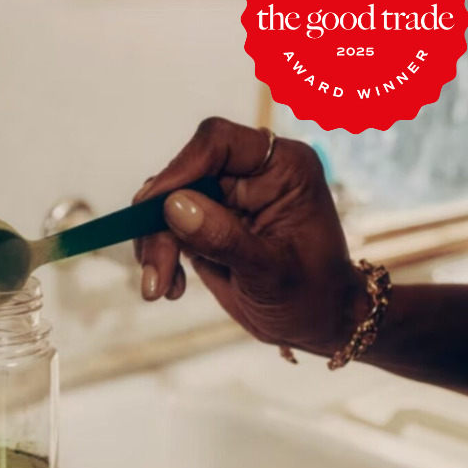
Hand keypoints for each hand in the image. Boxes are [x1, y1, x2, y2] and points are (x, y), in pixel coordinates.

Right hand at [134, 117, 365, 356]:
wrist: (314, 324)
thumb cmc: (310, 296)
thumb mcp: (270, 272)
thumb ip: (223, 237)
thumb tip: (173, 206)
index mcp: (282, 168)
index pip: (219, 143)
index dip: (181, 169)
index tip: (153, 206)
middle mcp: (251, 174)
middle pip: (183, 176)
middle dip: (159, 223)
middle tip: (155, 273)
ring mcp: (226, 198)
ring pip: (166, 203)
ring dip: (154, 244)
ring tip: (159, 289)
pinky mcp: (207, 224)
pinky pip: (166, 228)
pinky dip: (159, 255)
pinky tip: (171, 288)